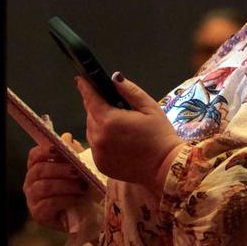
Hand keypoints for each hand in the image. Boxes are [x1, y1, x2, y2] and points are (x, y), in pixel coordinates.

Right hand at [23, 145, 88, 230]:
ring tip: (81, 186)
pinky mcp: (38, 214)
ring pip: (44, 187)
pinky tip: (76, 198)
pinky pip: (49, 204)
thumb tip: (67, 137)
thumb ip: (72, 153)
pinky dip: (65, 199)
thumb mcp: (77, 168)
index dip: (45, 150)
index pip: (34, 155)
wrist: (82, 216)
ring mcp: (32, 199)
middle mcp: (30, 183)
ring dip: (65, 185)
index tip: (58, 149)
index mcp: (37, 168)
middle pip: (39, 170)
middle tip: (77, 171)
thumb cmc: (77, 188)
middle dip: (60, 169)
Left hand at [76, 72, 184, 195]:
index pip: (90, 99)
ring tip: (117, 124)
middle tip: (112, 105)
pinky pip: (95, 145)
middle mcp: (98, 138)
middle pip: (90, 114)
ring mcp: (98, 153)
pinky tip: (117, 139)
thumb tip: (114, 77)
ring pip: (91, 130)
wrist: (165, 168)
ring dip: (98, 123)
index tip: (81, 78)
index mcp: (109, 120)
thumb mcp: (149, 107)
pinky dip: (101, 139)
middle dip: (97, 106)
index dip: (85, 87)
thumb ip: (129, 91)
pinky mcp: (100, 165)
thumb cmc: (160, 134)